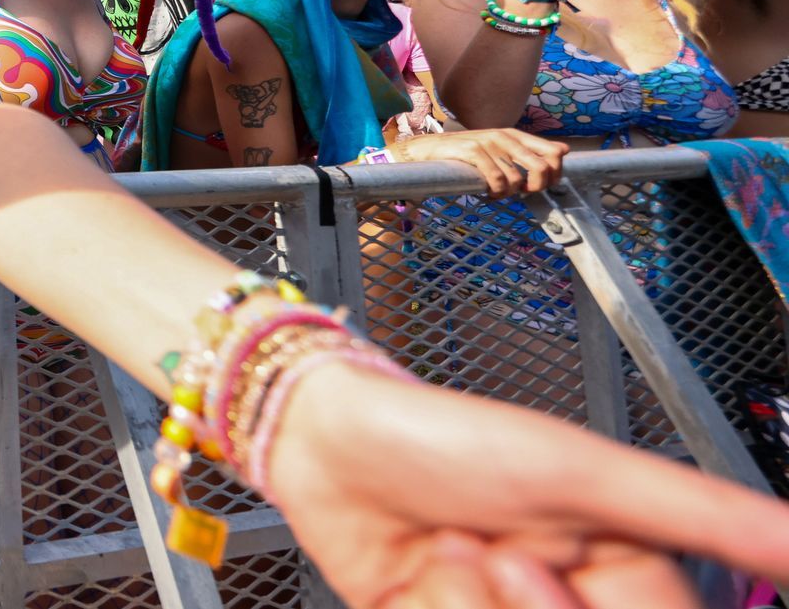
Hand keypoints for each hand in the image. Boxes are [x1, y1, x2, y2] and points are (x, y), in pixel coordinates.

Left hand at [265, 360, 788, 606]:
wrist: (322, 437)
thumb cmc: (448, 433)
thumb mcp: (584, 472)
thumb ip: (703, 512)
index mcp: (614, 563)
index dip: (584, 606)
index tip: (540, 561)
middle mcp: (562, 598)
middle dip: (529, 605)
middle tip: (498, 552)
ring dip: (471, 604)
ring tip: (452, 547)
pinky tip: (420, 573)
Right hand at [388, 129, 567, 198]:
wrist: (428, 150)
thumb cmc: (465, 154)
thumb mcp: (500, 149)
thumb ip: (530, 150)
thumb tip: (564, 150)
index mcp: (514, 135)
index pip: (553, 153)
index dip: (555, 174)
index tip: (541, 185)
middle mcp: (504, 136)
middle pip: (541, 168)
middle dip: (536, 187)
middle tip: (520, 192)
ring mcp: (488, 142)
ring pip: (517, 179)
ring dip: (508, 193)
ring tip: (495, 192)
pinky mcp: (473, 151)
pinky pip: (496, 179)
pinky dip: (494, 191)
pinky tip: (486, 192)